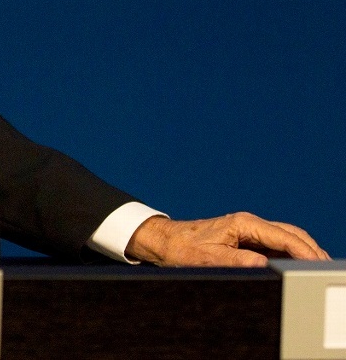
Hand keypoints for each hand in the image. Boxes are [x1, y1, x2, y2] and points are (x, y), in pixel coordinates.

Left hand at [126, 212, 329, 266]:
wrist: (167, 241)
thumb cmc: (184, 248)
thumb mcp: (209, 258)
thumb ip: (238, 261)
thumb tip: (264, 264)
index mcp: (243, 223)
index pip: (283, 236)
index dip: (303, 250)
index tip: (317, 263)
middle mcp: (249, 223)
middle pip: (290, 233)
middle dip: (310, 249)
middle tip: (324, 266)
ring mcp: (249, 230)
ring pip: (285, 237)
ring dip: (302, 250)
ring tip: (315, 267)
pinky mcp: (246, 238)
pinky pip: (275, 244)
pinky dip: (290, 253)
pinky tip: (297, 265)